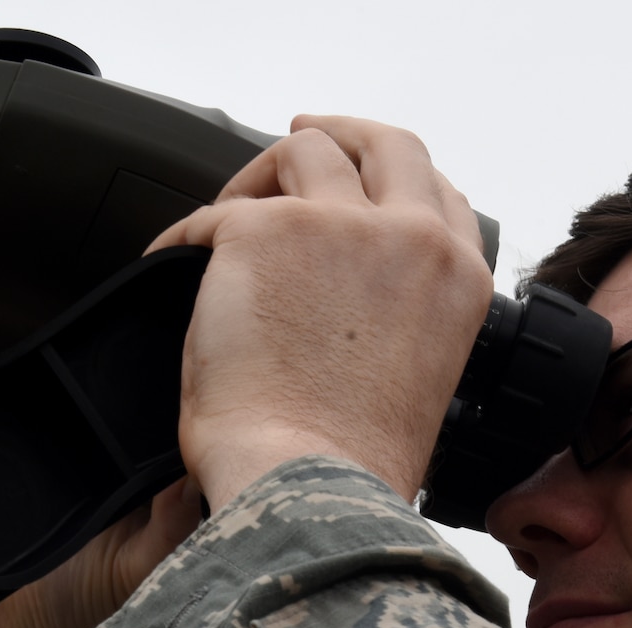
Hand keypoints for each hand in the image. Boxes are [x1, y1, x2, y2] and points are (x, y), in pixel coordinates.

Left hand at [147, 116, 493, 507]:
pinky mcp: (263, 231)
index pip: (441, 194)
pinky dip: (188, 237)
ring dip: (262, 178)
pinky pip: (215, 212)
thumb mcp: (416, 380)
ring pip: (299, 153)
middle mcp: (412, 238)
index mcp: (457, 281)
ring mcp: (338, 226)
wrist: (309, 488)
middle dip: (340, 135)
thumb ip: (400, 317)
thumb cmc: (354, 466)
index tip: (366, 178)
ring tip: (231, 215)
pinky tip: (175, 265)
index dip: (396, 177)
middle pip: (382, 144)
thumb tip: (346, 300)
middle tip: (302, 139)